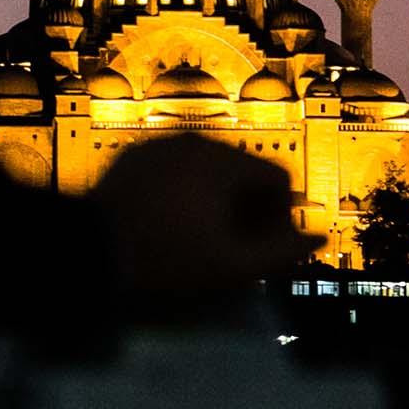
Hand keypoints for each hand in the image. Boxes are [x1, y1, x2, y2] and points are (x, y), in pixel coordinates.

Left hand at [91, 133, 323, 326]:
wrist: (88, 251)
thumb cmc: (164, 261)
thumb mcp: (231, 267)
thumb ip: (282, 253)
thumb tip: (319, 239)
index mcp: (225, 162)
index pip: (278, 179)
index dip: (282, 217)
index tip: (265, 248)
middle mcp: (196, 142)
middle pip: (245, 170)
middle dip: (250, 208)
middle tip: (236, 248)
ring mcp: (162, 145)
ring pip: (210, 168)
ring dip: (218, 199)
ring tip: (202, 238)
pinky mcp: (135, 157)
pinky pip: (176, 169)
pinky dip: (184, 191)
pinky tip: (170, 223)